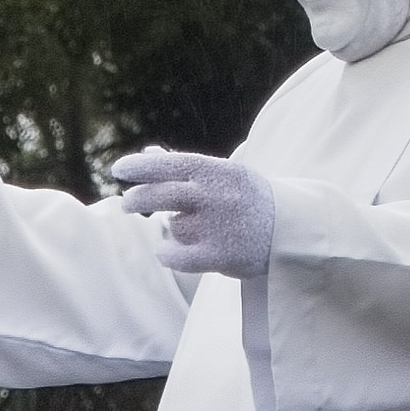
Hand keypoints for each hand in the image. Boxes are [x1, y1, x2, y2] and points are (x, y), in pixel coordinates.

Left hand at [112, 147, 274, 279]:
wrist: (291, 230)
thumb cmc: (249, 198)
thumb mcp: (223, 174)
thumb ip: (184, 166)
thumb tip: (148, 153)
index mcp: (216, 171)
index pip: (170, 164)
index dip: (141, 167)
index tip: (118, 170)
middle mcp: (214, 196)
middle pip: (162, 195)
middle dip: (139, 199)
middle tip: (127, 204)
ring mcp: (217, 226)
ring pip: (173, 227)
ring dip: (173, 229)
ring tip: (191, 229)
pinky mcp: (219, 255)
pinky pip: (177, 257)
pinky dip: (167, 254)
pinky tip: (166, 252)